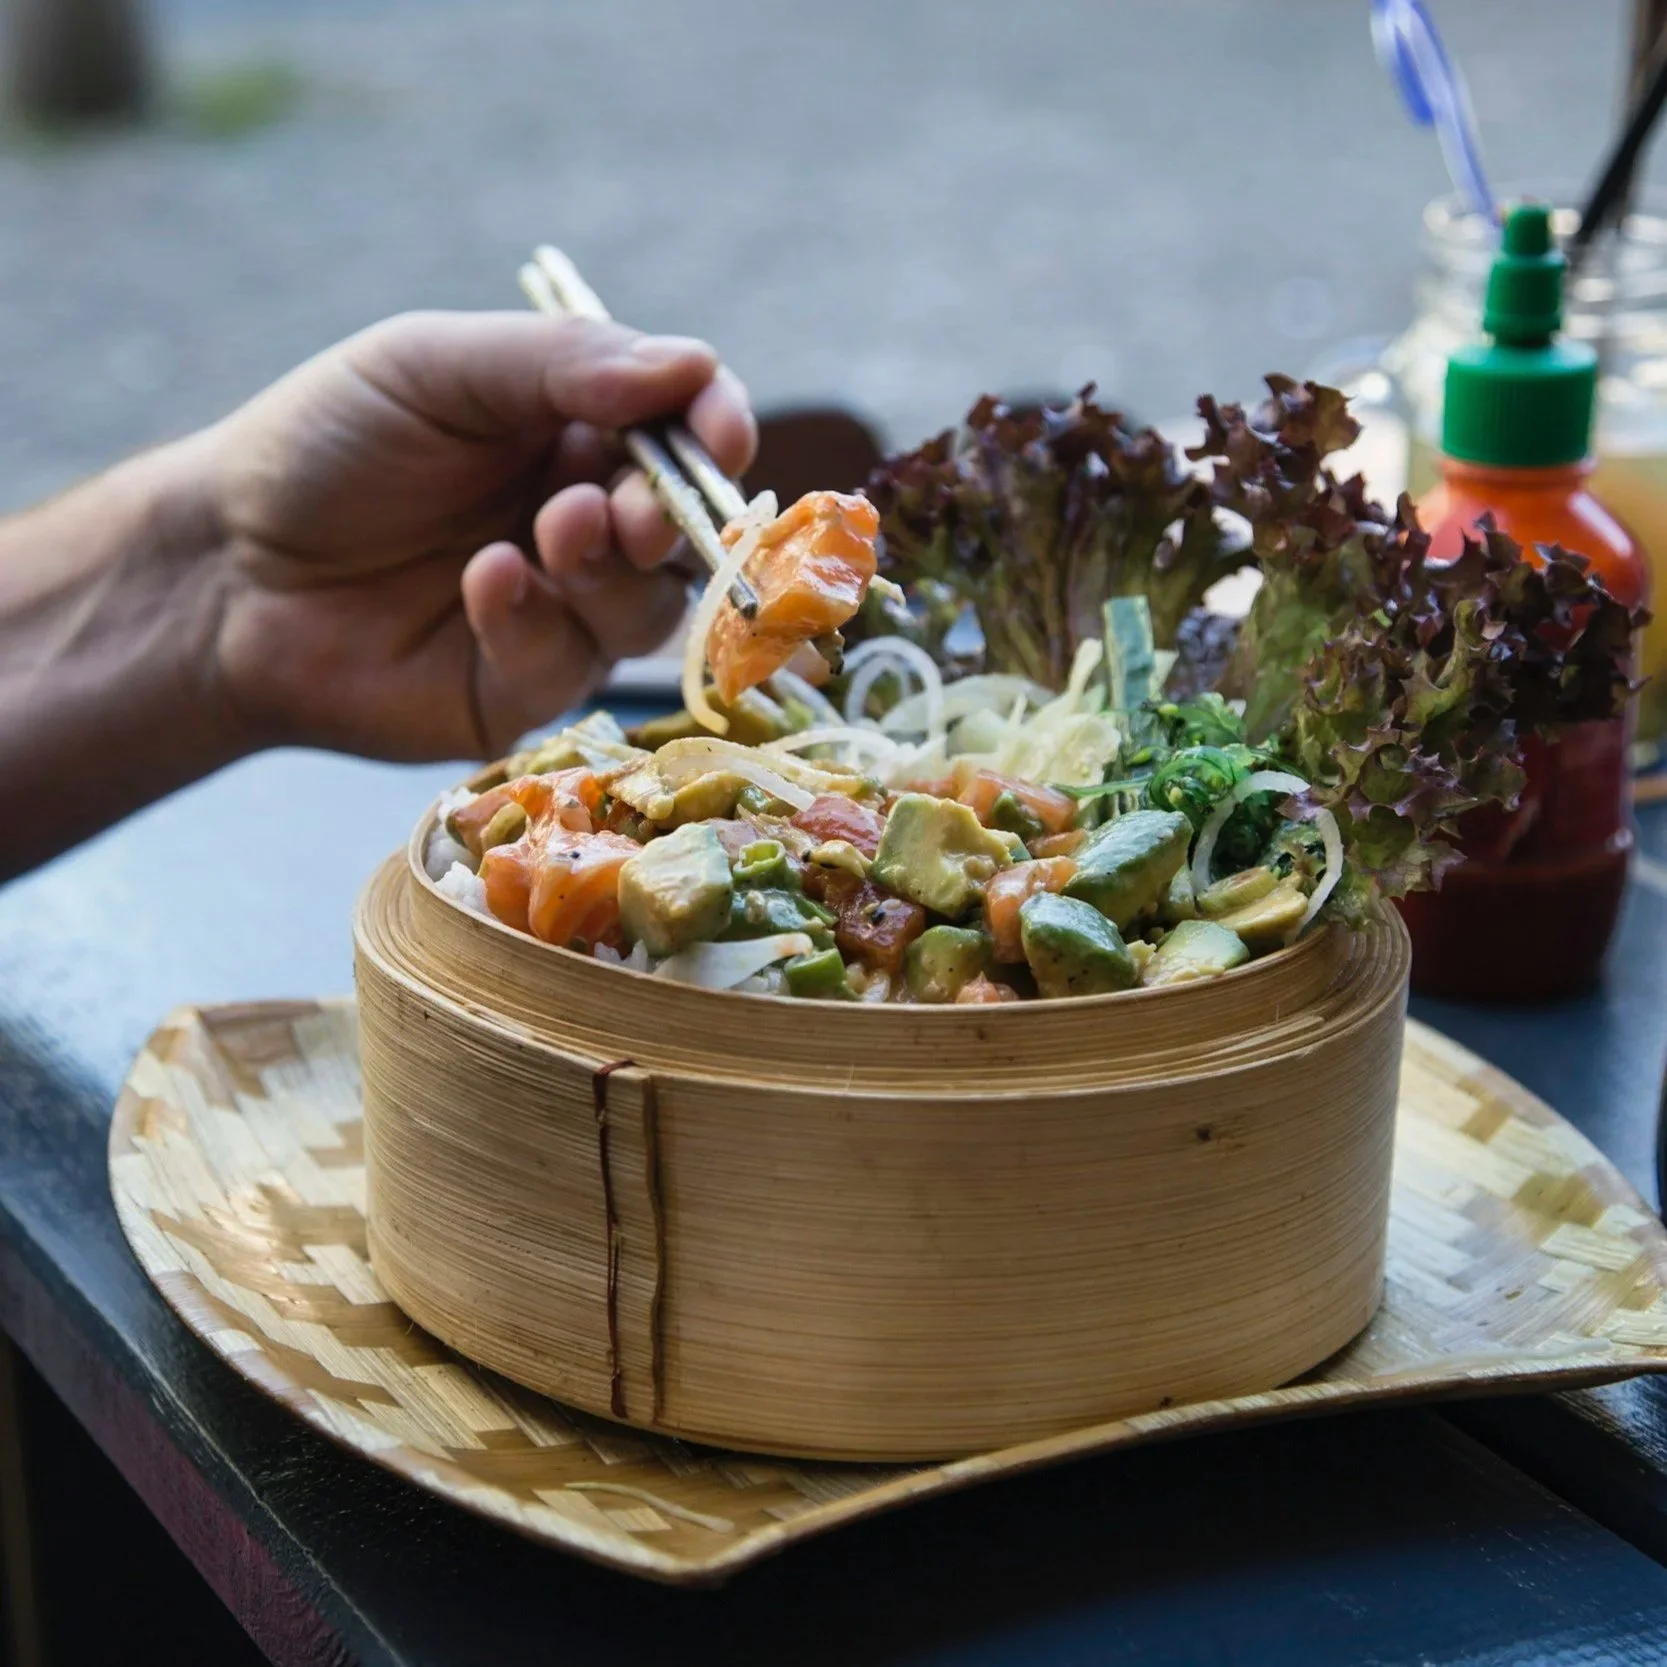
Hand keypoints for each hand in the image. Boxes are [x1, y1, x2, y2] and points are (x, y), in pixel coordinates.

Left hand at [204, 310, 755, 759]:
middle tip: (625, 510)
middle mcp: (585, 523)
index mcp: (575, 433)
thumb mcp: (436, 367)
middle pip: (689, 534)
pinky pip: (572, 667)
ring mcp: (561, 612)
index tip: (718, 436)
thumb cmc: (326, 446)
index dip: (717, 430)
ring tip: (546, 534)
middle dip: (675, 519)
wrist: (224, 565)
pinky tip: (481, 583)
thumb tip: (695, 365)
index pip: (685, 431)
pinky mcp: (523, 690)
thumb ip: (563, 362)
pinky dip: (536, 620)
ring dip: (610, 572)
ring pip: (649, 611)